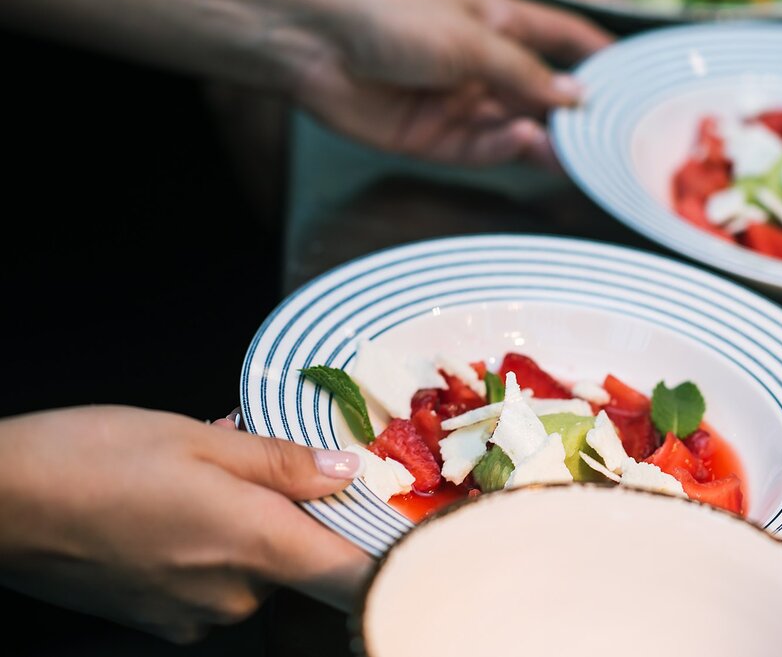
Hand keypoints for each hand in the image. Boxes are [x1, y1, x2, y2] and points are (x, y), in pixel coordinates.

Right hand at [0, 406, 371, 643]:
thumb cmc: (96, 458)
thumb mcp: (201, 440)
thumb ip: (284, 463)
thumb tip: (348, 473)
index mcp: (257, 545)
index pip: (354, 576)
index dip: (388, 558)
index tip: (407, 533)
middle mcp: (235, 595)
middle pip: (301, 560)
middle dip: (294, 510)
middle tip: (262, 461)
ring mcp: (195, 615)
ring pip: (255, 566)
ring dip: (248, 523)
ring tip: (205, 474)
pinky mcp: (161, 620)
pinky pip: (214, 582)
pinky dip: (212, 545)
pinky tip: (175, 505)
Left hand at [295, 0, 612, 166]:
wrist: (309, 39)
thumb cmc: (387, 13)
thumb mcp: (470, 38)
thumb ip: (525, 73)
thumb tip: (578, 97)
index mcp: (497, 22)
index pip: (562, 41)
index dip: (598, 58)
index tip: (636, 82)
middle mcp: (483, 64)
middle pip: (543, 94)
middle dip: (576, 114)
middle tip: (614, 137)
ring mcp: (460, 103)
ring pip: (518, 128)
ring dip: (547, 140)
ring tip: (579, 152)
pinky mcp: (434, 139)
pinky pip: (483, 150)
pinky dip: (507, 149)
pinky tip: (527, 143)